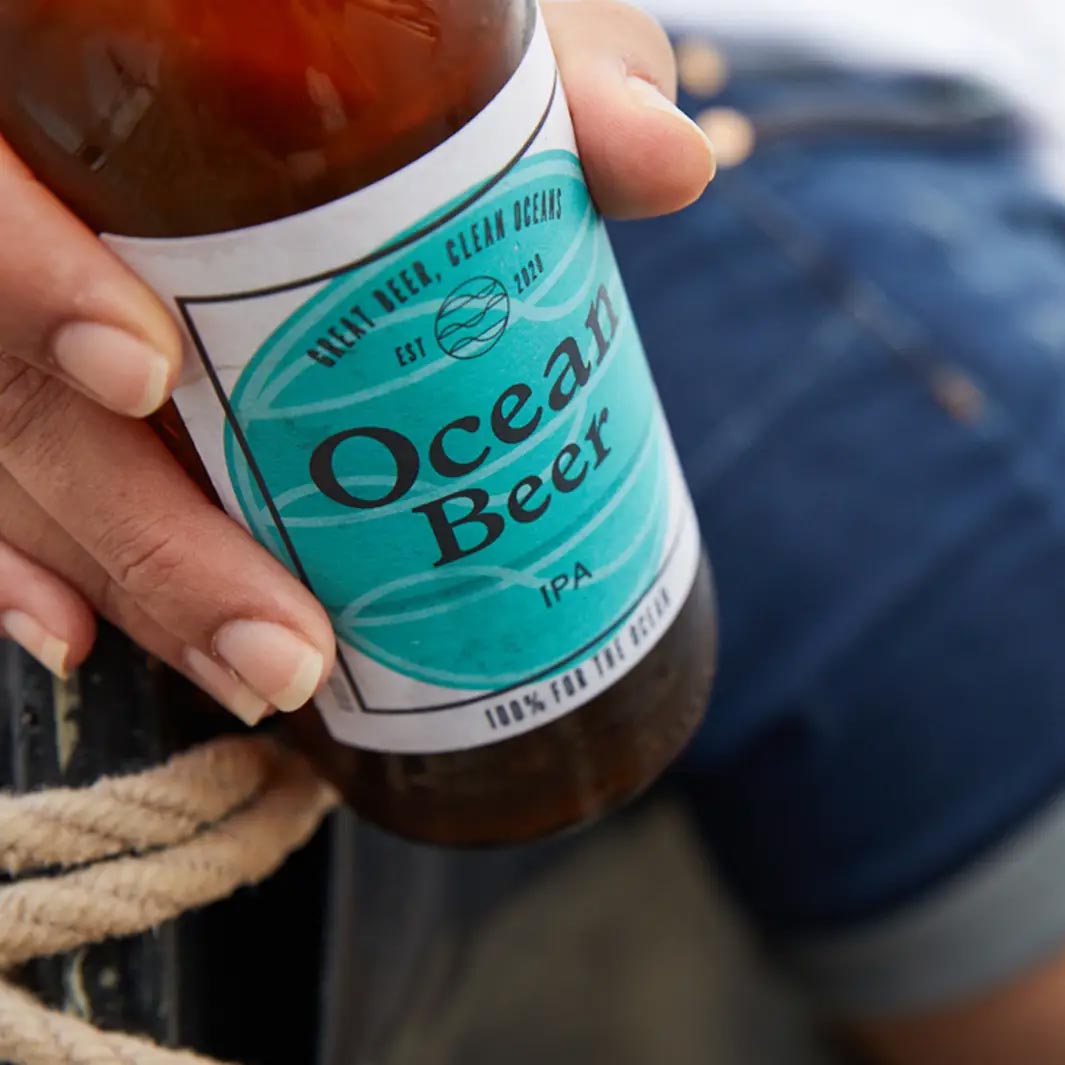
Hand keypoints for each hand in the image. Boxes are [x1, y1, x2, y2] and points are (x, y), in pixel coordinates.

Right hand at [0, 0, 713, 725]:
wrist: (320, 93)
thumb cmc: (388, 74)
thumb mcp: (468, 61)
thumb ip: (556, 85)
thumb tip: (672, 163)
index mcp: (89, 102)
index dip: (30, 275)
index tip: (150, 374)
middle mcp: (36, 212)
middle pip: (11, 380)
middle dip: (139, 532)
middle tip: (282, 644)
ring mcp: (29, 315)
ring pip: (18, 464)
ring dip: (132, 587)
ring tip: (264, 674)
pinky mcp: (48, 392)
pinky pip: (1, 492)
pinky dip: (29, 570)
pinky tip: (81, 638)